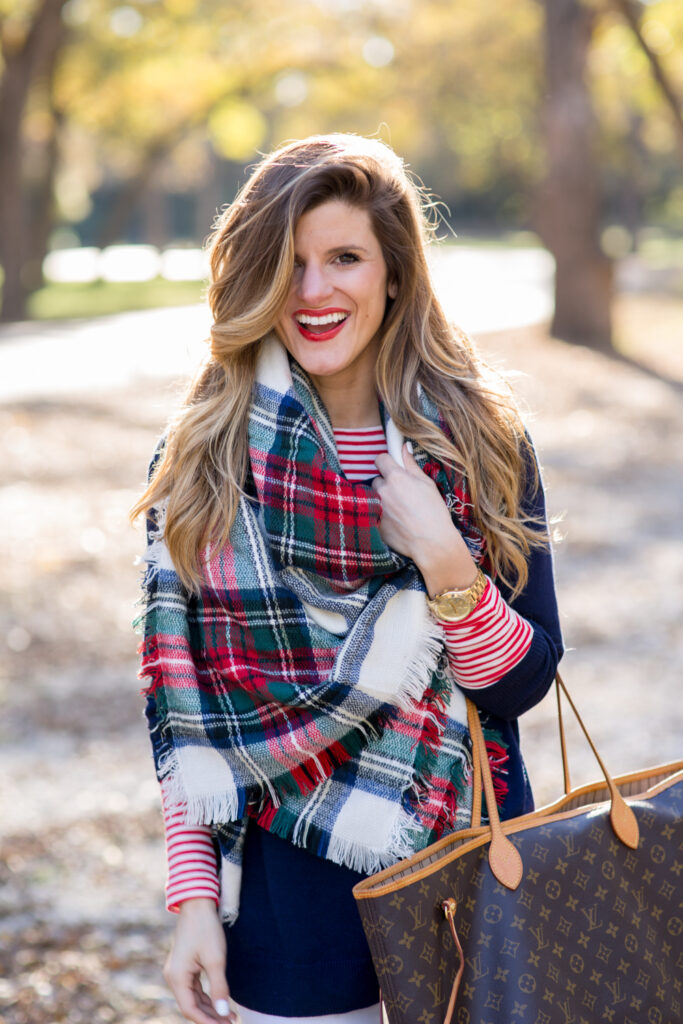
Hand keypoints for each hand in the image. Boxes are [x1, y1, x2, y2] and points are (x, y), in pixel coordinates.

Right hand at [164, 898, 237, 1023]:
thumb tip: (222, 1013)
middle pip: (191, 1005)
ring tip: (229, 1015)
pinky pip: (194, 987)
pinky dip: (207, 996)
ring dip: (210, 1007)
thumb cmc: (206, 929)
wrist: (198, 904)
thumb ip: (219, 988)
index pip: (190, 1009)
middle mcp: (174, 977)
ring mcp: (178, 971)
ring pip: (193, 997)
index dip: (207, 1021)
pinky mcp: (184, 966)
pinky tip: (220, 1002)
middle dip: (211, 1016)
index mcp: (177, 977)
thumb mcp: (216, 959)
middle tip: (231, 1022)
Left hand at [372, 444, 476, 593]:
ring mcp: (376, 508)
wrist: (431, 542)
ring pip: (374, 497)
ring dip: (382, 500)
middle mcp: (382, 491)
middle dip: (386, 485)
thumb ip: (411, 464)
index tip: (391, 467)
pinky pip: (374, 513)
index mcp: (396, 478)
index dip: (386, 462)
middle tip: (401, 495)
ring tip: (399, 511)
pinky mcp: (374, 523)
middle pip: (377, 480)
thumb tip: (403, 447)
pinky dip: (382, 516)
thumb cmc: (434, 512)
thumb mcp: (427, 484)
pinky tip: (396, 522)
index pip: (380, 459)